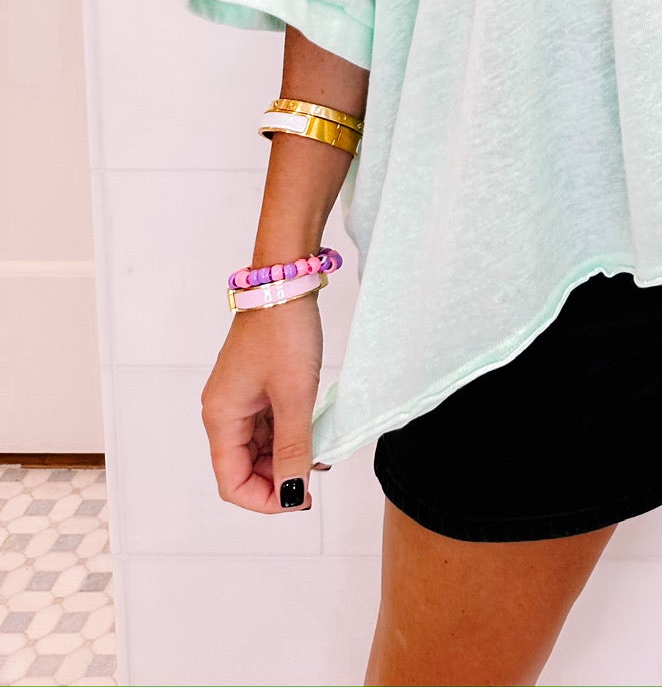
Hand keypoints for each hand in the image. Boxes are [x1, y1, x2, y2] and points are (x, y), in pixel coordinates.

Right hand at [201, 297, 330, 514]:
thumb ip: (293, 449)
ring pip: (258, 449)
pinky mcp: (256, 386)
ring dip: (286, 458)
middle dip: (278, 479)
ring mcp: (239, 398)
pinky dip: (289, 435)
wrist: (286, 282)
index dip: (265, 500)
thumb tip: (293, 495)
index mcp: (221, 418)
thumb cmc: (285, 333)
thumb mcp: (295, 396)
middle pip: (243, 469)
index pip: (231, 484)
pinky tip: (314, 434)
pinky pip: (268, 426)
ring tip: (320, 454)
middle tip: (316, 477)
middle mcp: (223, 412)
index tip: (302, 498)